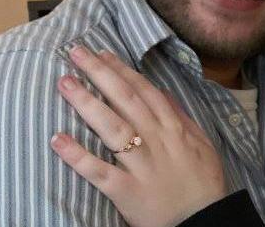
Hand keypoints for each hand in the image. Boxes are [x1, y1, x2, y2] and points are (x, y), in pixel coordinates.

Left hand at [51, 46, 226, 226]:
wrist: (206, 220)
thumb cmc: (204, 182)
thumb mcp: (202, 143)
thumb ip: (181, 117)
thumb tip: (163, 93)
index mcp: (173, 128)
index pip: (144, 91)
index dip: (122, 70)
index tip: (102, 53)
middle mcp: (156, 140)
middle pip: (125, 100)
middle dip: (100, 74)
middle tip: (76, 53)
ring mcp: (141, 164)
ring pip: (111, 128)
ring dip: (87, 103)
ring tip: (65, 83)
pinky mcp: (127, 190)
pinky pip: (99, 171)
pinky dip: (78, 156)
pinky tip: (58, 140)